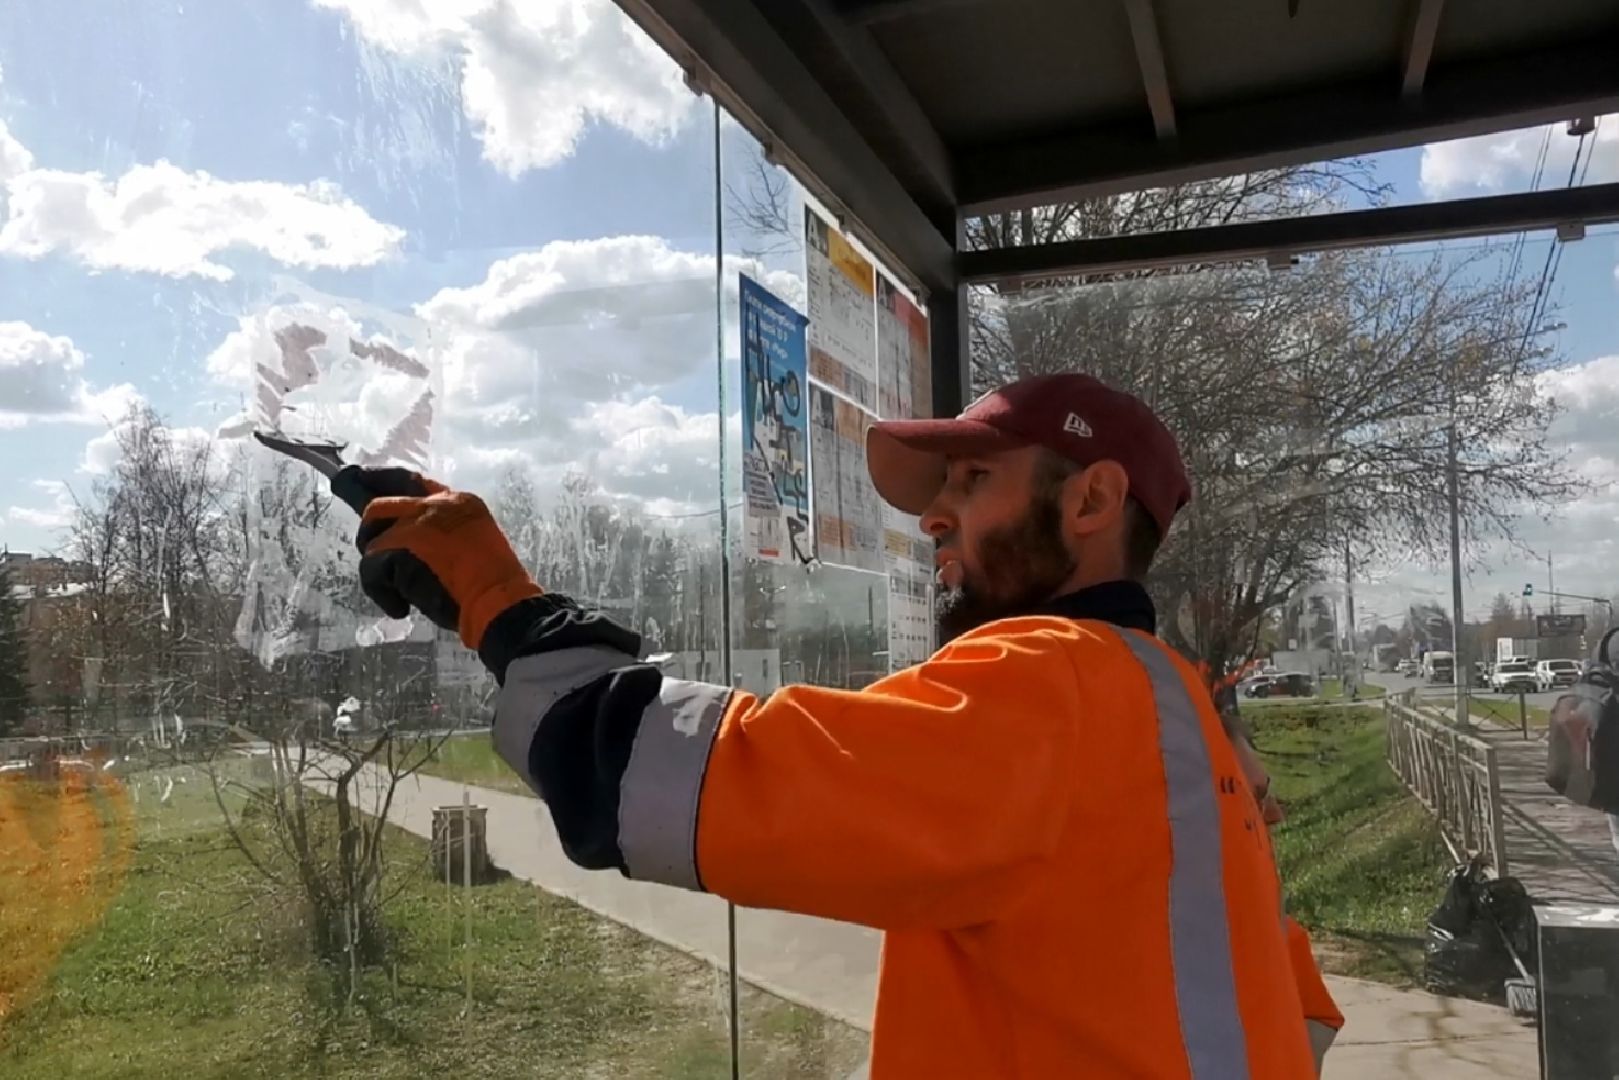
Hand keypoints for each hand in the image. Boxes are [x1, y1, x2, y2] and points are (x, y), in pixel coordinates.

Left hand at [348, 468, 541, 649]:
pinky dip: (380, 592)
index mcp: (459, 502)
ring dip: (380, 569)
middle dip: (367, 527)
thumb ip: (443, 534)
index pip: (411, 481)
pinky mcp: (400, 546)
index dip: (381, 479)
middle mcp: (436, 504)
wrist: (498, 601)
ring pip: (372, 540)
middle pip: (379, 505)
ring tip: (399, 591)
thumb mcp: (472, 544)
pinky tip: (400, 607)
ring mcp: (416, 523)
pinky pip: (370, 567)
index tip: (360, 477)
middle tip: (363, 539)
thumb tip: (409, 543)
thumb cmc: (492, 584)